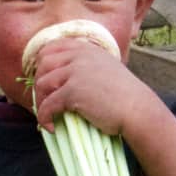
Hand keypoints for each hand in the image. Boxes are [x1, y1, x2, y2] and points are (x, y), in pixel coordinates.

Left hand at [31, 38, 155, 137]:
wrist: (136, 108)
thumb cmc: (124, 95)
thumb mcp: (106, 69)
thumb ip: (87, 66)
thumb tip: (64, 79)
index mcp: (86, 49)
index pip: (52, 47)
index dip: (41, 64)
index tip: (42, 80)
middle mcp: (79, 55)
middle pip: (43, 64)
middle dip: (38, 83)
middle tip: (43, 101)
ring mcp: (75, 72)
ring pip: (42, 83)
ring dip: (40, 101)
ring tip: (48, 115)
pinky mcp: (72, 91)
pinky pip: (48, 104)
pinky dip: (44, 117)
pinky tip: (50, 127)